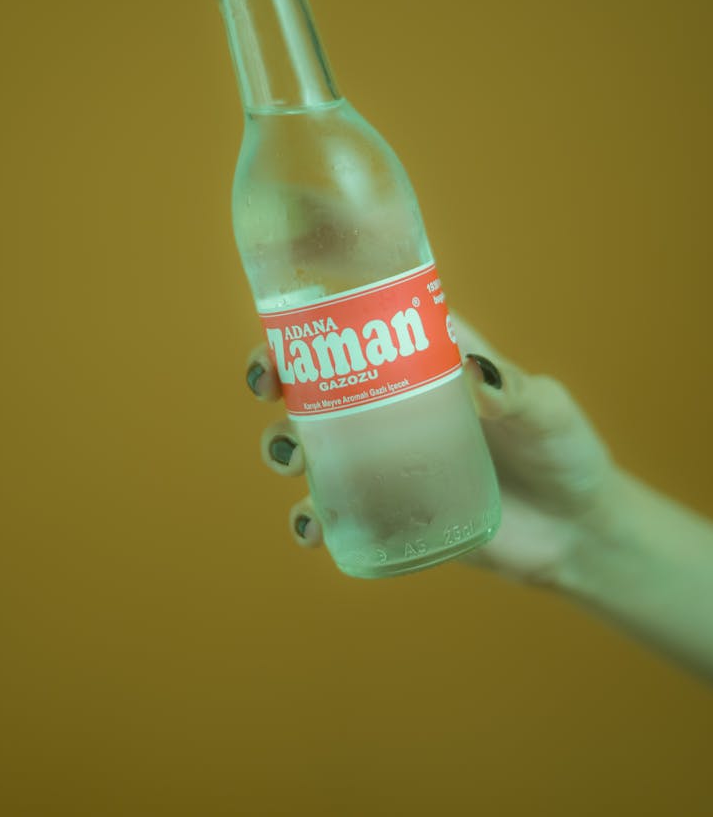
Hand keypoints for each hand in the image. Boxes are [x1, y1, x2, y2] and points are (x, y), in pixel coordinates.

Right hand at [247, 311, 615, 586]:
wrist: (576, 531)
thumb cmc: (563, 450)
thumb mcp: (545, 411)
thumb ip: (515, 392)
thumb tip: (475, 375)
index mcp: (425, 359)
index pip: (359, 320)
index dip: (314, 313)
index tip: (283, 315)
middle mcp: (394, 402)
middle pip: (318, 379)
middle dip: (278, 376)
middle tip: (268, 385)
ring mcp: (385, 457)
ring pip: (312, 442)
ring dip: (283, 444)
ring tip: (290, 458)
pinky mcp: (387, 510)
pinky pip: (333, 511)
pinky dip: (310, 517)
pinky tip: (310, 526)